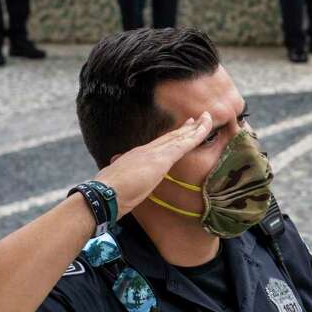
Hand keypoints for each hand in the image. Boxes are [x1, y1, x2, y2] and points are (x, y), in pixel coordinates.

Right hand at [95, 112, 213, 218]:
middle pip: (172, 137)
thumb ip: (121, 173)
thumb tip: (117, 169)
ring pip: (180, 137)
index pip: (160, 143)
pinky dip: (196, 137)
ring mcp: (155, 153)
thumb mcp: (116, 178)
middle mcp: (147, 150)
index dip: (173, 136)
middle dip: (187, 128)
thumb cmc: (108, 191)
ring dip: (196, 129)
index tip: (184, 127)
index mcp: (138, 156)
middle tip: (200, 118)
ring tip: (208, 119)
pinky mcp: (161, 159)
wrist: (103, 193)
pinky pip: (184, 145)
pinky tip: (205, 130)